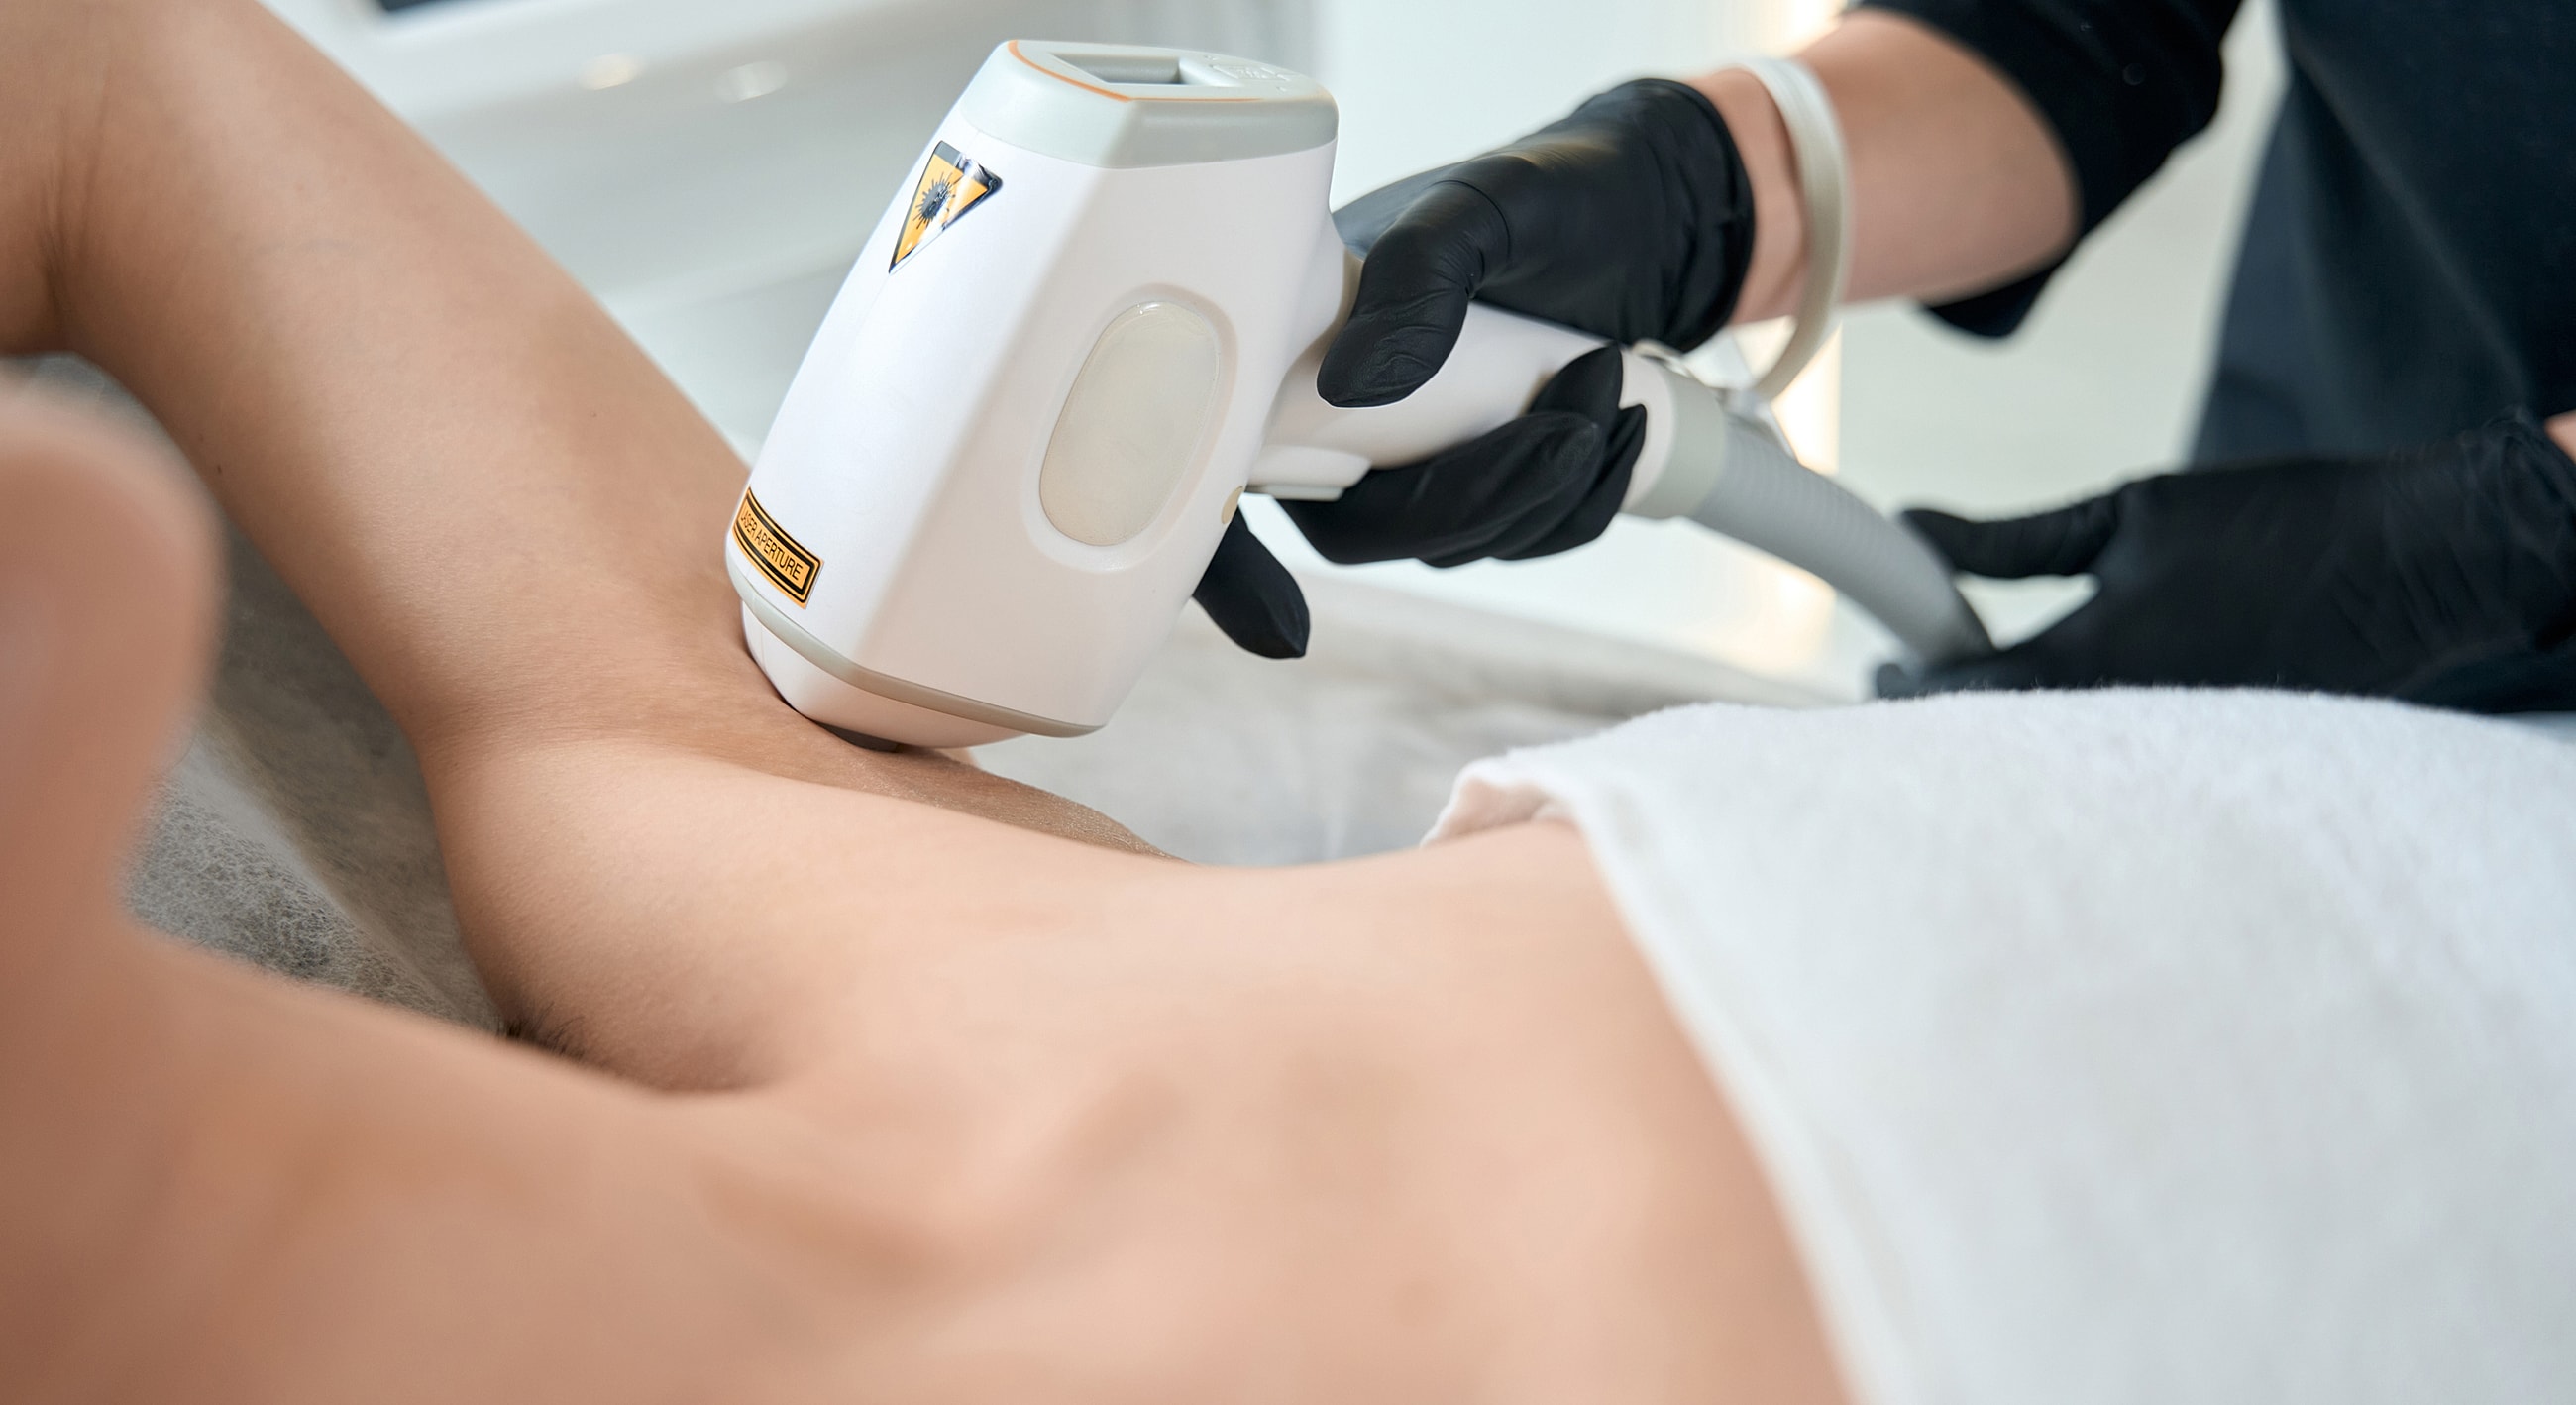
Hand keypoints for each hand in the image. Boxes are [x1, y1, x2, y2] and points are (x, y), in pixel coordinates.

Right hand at [1189, 80, 1756, 651]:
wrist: (1658, 207)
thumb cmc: (1553, 188)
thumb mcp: (1485, 207)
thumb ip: (1419, 276)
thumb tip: (1351, 389)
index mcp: (1287, 335)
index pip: (1212, 467)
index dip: (1226, 568)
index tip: (1287, 632)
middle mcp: (1326, 407)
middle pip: (1358, 531)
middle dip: (1477, 501)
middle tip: (1571, 425)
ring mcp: (1402, 452)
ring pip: (1445, 543)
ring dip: (1544, 494)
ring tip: (1608, 387)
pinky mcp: (1475, 477)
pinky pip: (1510, 538)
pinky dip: (1578, 501)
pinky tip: (1625, 425)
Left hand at [1877, 412, 2575, 711]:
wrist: (2417, 559)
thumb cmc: (2280, 522)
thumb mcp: (2130, 515)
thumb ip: (2014, 540)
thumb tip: (1917, 525)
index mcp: (2100, 659)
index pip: (1966, 692)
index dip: (1909, 684)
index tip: (1881, 664)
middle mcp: (2131, 724)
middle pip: (1999, 743)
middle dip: (1946, 718)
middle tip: (1908, 686)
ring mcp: (2176, 753)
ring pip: (2055, 761)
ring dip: (2004, 732)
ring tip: (1974, 694)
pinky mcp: (2215, 760)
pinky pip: (2119, 765)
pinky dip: (2072, 741)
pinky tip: (2059, 711)